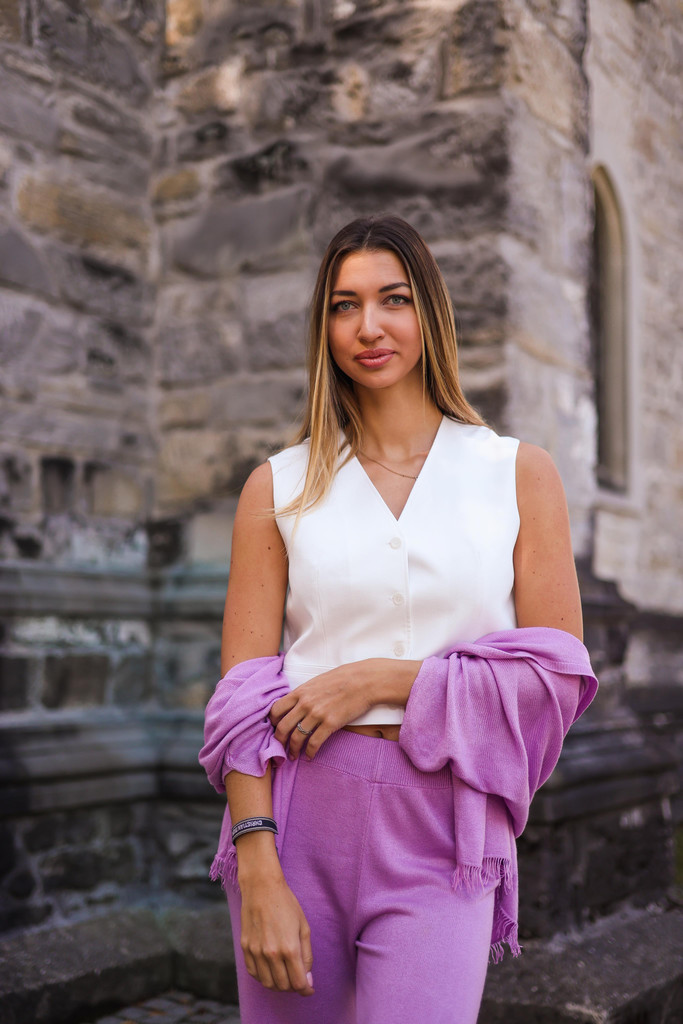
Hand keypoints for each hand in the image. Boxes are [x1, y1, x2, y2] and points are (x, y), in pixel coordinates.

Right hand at [239, 869, 314, 995]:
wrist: (262, 888)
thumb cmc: (286, 905)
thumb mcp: (304, 927)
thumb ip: (307, 956)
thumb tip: (308, 980)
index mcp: (290, 948)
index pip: (298, 983)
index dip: (306, 989)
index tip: (309, 988)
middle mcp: (271, 953)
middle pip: (283, 986)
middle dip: (294, 986)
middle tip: (298, 978)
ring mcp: (256, 952)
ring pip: (268, 983)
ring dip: (279, 984)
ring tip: (285, 974)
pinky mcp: (245, 948)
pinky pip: (254, 973)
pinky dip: (264, 977)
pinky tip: (271, 969)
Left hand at [269, 662, 373, 758]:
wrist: (364, 681)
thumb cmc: (343, 679)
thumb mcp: (317, 681)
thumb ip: (304, 693)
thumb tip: (296, 704)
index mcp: (300, 691)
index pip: (276, 709)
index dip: (272, 722)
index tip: (275, 729)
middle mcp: (305, 703)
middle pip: (282, 727)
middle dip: (278, 741)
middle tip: (279, 748)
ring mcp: (317, 714)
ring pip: (296, 737)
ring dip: (293, 750)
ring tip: (293, 756)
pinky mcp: (330, 723)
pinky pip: (314, 743)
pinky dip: (310, 752)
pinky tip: (310, 756)